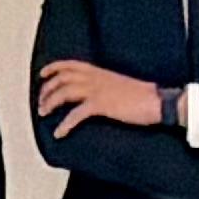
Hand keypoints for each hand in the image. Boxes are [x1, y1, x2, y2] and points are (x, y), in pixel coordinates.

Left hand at [36, 61, 161, 136]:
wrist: (156, 100)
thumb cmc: (142, 96)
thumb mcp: (118, 84)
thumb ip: (104, 85)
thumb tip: (95, 94)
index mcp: (100, 71)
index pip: (71, 64)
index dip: (54, 67)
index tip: (42, 74)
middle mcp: (95, 77)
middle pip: (62, 78)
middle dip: (47, 90)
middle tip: (41, 103)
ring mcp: (97, 90)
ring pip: (64, 92)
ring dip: (50, 103)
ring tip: (44, 114)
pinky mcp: (101, 105)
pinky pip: (76, 115)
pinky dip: (65, 124)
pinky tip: (59, 133)